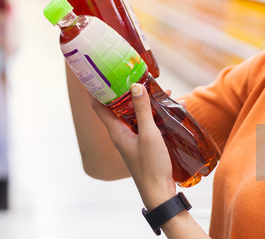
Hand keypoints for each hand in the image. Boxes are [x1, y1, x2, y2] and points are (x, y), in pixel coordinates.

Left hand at [92, 84, 176, 209]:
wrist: (160, 193)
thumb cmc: (151, 166)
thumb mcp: (149, 135)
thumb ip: (142, 110)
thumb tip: (135, 85)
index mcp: (115, 130)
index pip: (98, 105)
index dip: (95, 88)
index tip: (98, 71)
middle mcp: (120, 132)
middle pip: (117, 105)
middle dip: (126, 89)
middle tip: (135, 73)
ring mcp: (132, 137)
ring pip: (134, 112)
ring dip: (143, 100)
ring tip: (160, 88)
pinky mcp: (143, 141)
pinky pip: (145, 120)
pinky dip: (153, 111)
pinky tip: (169, 106)